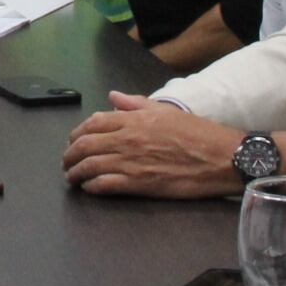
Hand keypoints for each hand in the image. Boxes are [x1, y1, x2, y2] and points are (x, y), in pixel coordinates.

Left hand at [61, 92, 244, 197]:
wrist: (219, 157)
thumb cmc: (197, 133)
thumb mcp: (165, 110)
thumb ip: (135, 103)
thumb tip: (113, 96)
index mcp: (133, 119)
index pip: (93, 123)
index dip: (77, 133)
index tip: (73, 141)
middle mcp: (126, 138)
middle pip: (85, 145)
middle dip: (70, 155)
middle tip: (66, 162)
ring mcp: (130, 162)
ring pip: (90, 166)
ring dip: (75, 173)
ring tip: (71, 178)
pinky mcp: (138, 183)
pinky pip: (104, 185)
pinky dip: (91, 187)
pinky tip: (89, 188)